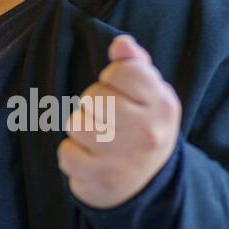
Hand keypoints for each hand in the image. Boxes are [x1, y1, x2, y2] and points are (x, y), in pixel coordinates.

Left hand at [57, 34, 181, 209]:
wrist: (150, 185)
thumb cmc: (143, 126)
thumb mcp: (150, 94)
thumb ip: (135, 65)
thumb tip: (122, 43)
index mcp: (163, 105)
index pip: (122, 70)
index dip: (113, 77)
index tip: (120, 91)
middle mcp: (147, 132)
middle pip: (94, 97)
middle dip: (93, 104)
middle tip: (108, 118)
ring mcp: (124, 159)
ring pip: (76, 124)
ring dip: (81, 129)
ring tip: (99, 138)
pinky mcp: (101, 181)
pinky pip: (66, 154)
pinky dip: (72, 154)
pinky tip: (91, 158)